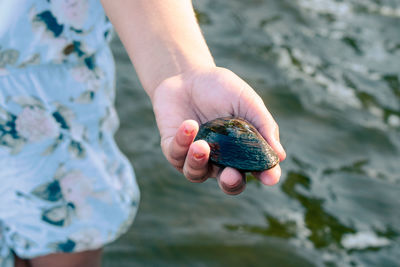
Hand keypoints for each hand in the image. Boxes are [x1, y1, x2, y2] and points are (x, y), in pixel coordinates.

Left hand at [151, 67, 285, 194]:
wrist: (187, 74)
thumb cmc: (221, 88)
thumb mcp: (247, 101)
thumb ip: (263, 125)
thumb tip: (280, 155)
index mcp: (242, 150)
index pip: (257, 169)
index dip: (265, 175)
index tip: (270, 177)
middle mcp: (220, 159)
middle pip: (227, 183)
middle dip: (230, 183)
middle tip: (230, 176)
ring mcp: (195, 156)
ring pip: (196, 173)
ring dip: (199, 162)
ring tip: (202, 145)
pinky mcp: (173, 148)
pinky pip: (176, 155)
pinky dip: (183, 142)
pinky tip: (189, 124)